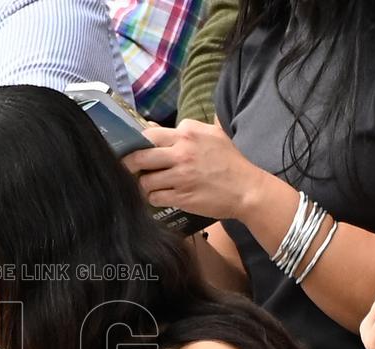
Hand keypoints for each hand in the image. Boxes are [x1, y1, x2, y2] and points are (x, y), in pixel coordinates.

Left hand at [121, 119, 267, 220]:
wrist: (247, 189)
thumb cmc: (229, 161)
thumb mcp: (212, 134)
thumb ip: (187, 129)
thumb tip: (154, 126)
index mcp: (188, 134)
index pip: (149, 134)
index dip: (138, 143)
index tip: (132, 149)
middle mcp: (182, 153)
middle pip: (139, 157)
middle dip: (128, 163)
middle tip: (127, 168)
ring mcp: (181, 177)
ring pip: (145, 180)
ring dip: (144, 184)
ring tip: (151, 184)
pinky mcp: (181, 197)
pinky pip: (155, 197)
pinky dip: (154, 197)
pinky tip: (161, 195)